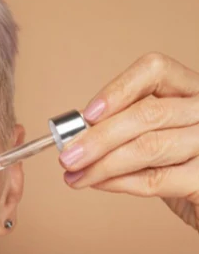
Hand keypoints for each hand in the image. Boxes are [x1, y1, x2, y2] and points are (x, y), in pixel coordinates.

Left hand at [59, 53, 198, 232]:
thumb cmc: (179, 167)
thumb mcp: (154, 137)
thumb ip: (125, 128)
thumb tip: (78, 134)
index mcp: (191, 91)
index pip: (155, 71)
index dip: (118, 90)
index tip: (88, 115)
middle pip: (147, 113)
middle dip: (98, 137)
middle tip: (67, 156)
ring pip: (148, 146)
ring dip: (101, 164)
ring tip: (75, 175)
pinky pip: (156, 179)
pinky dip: (119, 182)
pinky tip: (98, 183)